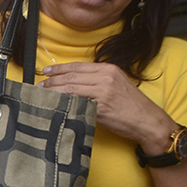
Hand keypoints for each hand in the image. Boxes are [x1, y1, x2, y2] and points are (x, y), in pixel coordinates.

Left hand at [40, 61, 175, 147]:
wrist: (147, 121)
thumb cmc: (131, 106)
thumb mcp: (116, 85)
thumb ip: (98, 81)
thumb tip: (74, 82)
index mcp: (109, 69)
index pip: (78, 66)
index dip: (59, 68)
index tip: (46, 71)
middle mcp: (106, 77)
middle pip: (71, 76)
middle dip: (52, 81)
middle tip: (39, 86)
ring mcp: (103, 91)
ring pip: (71, 88)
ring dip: (53, 92)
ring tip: (42, 95)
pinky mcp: (101, 106)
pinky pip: (77, 102)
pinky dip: (63, 102)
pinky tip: (54, 105)